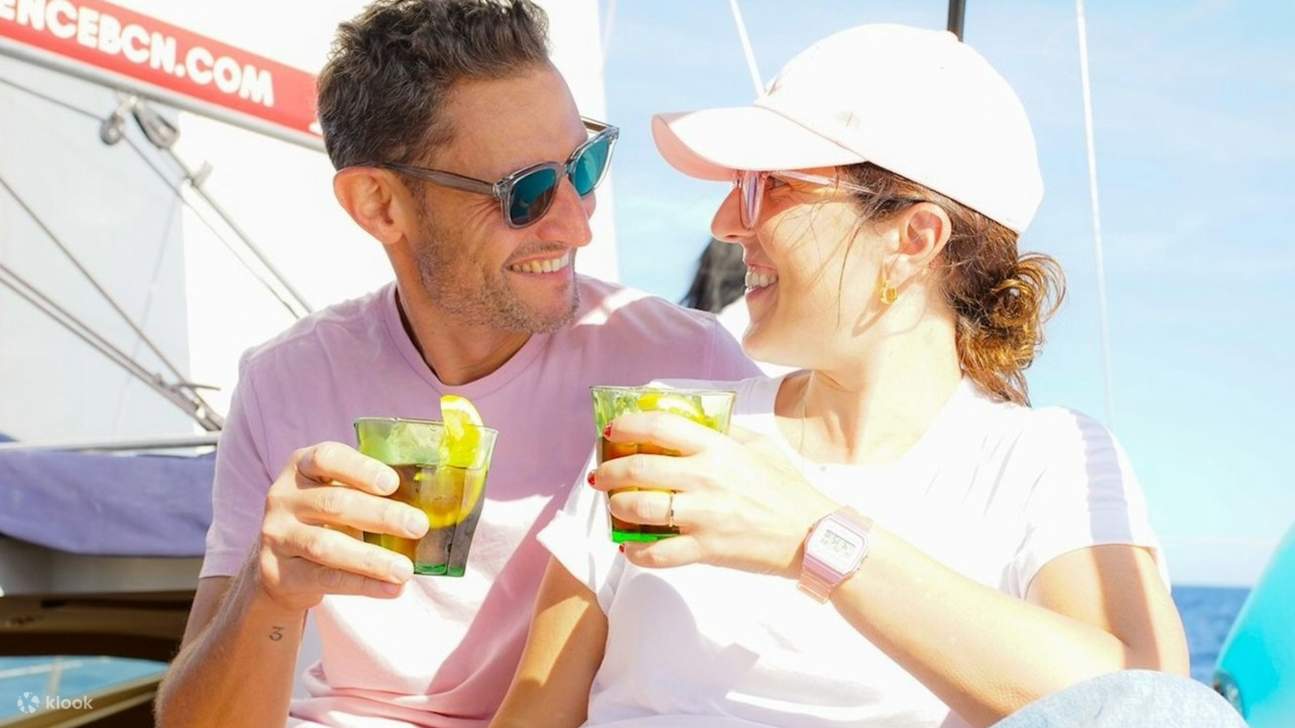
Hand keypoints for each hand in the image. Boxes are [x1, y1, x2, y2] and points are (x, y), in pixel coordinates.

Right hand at [254, 442, 429, 611]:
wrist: (280, 563)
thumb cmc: (326, 517)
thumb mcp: (339, 492)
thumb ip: (372, 489)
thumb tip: (434, 498)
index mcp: (303, 466)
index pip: (327, 458)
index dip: (360, 468)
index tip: (392, 483)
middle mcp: (284, 496)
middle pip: (334, 504)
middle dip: (381, 516)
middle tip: (419, 526)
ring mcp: (276, 535)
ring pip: (326, 546)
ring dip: (372, 559)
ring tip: (406, 570)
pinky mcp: (278, 572)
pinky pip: (324, 579)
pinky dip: (362, 585)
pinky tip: (391, 589)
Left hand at [589, 413, 837, 577]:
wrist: (812, 536)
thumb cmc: (787, 489)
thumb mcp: (759, 446)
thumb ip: (725, 431)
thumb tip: (692, 419)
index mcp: (717, 449)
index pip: (660, 427)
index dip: (628, 425)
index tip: (612, 431)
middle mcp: (705, 479)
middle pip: (639, 469)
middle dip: (610, 472)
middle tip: (602, 476)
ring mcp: (703, 516)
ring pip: (639, 510)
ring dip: (618, 509)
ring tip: (615, 508)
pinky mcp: (705, 549)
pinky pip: (657, 554)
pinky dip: (636, 552)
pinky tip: (631, 547)